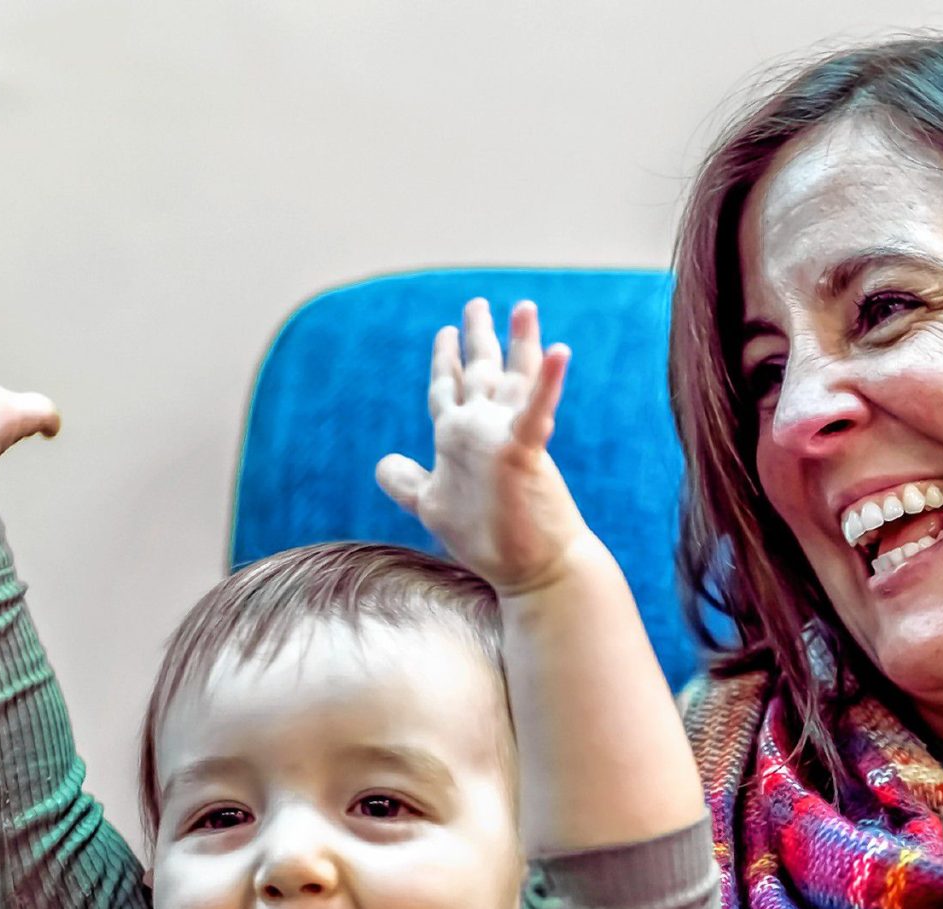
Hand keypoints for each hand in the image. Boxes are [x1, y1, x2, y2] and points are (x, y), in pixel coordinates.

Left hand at [375, 298, 592, 594]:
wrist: (531, 571)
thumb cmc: (486, 541)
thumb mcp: (431, 505)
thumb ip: (407, 481)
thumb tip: (384, 462)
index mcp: (457, 438)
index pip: (449, 388)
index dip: (447, 360)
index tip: (446, 333)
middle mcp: (481, 429)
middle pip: (479, 371)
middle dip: (478, 336)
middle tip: (477, 303)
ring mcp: (503, 437)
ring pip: (512, 378)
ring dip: (522, 341)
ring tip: (525, 307)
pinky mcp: (523, 452)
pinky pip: (535, 411)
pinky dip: (546, 383)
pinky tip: (558, 352)